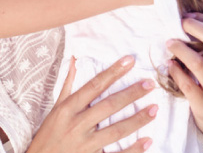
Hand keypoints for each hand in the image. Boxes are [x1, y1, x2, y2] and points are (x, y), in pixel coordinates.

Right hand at [27, 55, 156, 152]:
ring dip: (137, 119)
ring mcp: (85, 144)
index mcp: (68, 108)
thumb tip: (74, 60)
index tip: (130, 61)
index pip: (94, 85)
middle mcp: (76, 124)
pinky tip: (147, 140)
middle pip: (109, 105)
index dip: (113, 72)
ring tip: (154, 109)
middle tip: (150, 84)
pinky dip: (133, 150)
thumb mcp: (55, 109)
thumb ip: (68, 85)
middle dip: (131, 94)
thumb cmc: (48, 135)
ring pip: (116, 130)